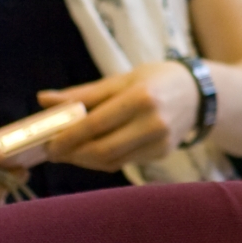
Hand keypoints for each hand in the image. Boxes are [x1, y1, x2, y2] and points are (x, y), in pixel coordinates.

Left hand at [39, 61, 200, 171]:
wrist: (199, 92)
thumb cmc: (155, 81)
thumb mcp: (121, 79)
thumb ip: (82, 94)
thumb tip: (42, 99)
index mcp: (142, 97)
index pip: (95, 124)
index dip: (67, 137)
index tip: (47, 143)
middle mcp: (154, 122)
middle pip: (102, 150)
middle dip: (72, 154)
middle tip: (53, 151)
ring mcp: (161, 141)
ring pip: (111, 161)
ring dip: (84, 160)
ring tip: (70, 152)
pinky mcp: (163, 153)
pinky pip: (124, 162)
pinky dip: (103, 160)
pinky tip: (93, 151)